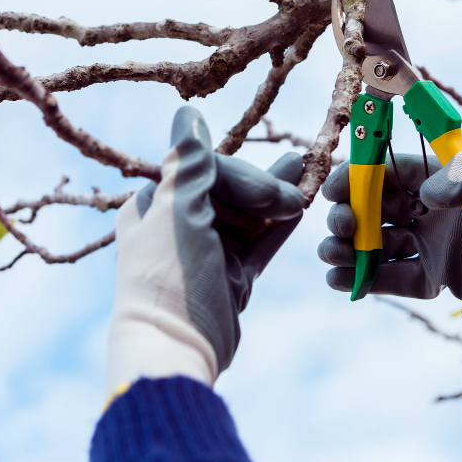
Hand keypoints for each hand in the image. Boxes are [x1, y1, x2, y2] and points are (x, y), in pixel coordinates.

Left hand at [106, 106, 305, 395]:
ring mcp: (206, 252)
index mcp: (153, 205)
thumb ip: (189, 163)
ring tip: (307, 171)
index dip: (239, 174)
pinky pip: (258, 244)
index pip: (203, 169)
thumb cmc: (168, 275)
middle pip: (228, 190)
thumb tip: (188, 113)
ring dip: (276, 197)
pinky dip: (278, 228)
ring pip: (248, 215)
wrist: (175, 348)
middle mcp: (177, 224)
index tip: (268, 190)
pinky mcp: (230, 277)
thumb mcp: (178, 212)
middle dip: (263, 185)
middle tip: (298, 187)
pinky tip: (302, 209)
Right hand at [318, 147, 461, 327]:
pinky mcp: (432, 279)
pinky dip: (364, 280)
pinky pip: (391, 279)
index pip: (383, 172)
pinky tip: (341, 280)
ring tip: (332, 255)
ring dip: (346, 249)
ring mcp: (425, 245)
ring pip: (373, 245)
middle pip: (369, 209)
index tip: (335, 189)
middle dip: (346, 216)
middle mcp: (424, 210)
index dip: (354, 178)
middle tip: (343, 227)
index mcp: (434, 179)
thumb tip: (427, 195)